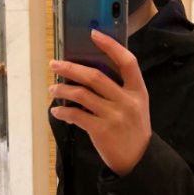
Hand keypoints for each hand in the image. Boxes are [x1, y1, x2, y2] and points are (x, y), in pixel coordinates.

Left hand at [49, 30, 150, 175]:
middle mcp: (127, 101)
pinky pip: (77, 115)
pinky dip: (63, 111)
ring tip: (53, 89)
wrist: (139, 160)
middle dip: (70, 68)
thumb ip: (120, 89)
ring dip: (63, 90)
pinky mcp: (102, 130)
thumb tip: (88, 73)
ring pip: (81, 94)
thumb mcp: (136, 106)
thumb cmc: (133, 130)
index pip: (127, 61)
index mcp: (138, 91)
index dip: (111, 46)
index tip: (94, 34)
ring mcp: (115, 116)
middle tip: (55, 64)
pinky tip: (57, 110)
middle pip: (95, 76)